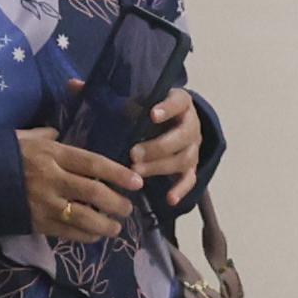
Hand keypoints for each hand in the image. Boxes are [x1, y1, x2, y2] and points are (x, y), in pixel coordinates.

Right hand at [16, 125, 141, 245]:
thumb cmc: (1, 153)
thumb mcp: (25, 136)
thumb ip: (48, 135)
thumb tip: (62, 133)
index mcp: (52, 154)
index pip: (93, 163)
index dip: (118, 173)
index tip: (137, 181)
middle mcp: (52, 179)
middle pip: (94, 193)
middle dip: (117, 202)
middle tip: (128, 207)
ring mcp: (44, 204)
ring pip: (84, 218)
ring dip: (106, 225)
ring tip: (116, 228)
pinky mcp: (36, 223)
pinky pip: (68, 233)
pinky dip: (85, 236)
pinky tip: (95, 235)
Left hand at [128, 88, 203, 202]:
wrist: (173, 122)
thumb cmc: (151, 109)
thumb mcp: (143, 99)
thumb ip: (129, 100)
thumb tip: (104, 99)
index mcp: (182, 102)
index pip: (178, 102)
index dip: (167, 109)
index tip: (152, 114)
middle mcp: (192, 125)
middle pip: (183, 136)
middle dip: (158, 146)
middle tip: (134, 154)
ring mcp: (193, 147)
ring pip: (184, 159)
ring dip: (160, 167)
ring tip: (136, 171)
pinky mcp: (192, 167)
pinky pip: (190, 180)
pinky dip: (181, 190)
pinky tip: (170, 199)